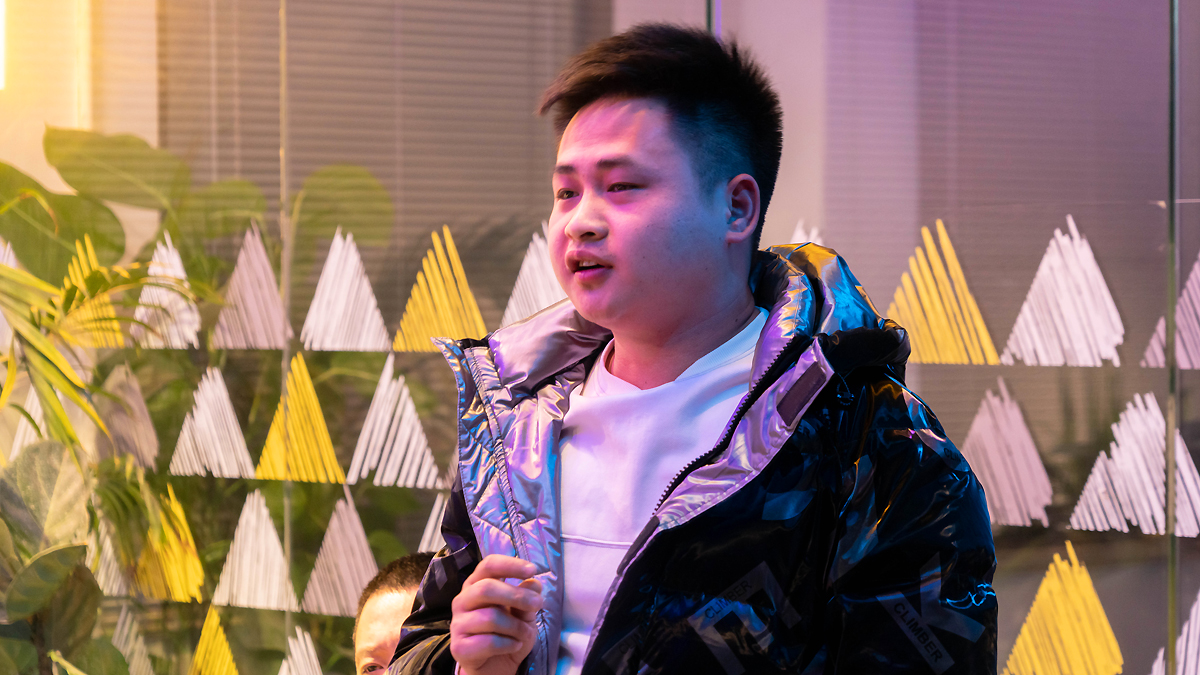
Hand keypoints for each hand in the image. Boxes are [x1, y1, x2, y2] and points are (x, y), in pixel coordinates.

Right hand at [450, 555, 543, 674]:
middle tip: (538, 604)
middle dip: (517, 595)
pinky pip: (489, 642)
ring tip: (525, 634)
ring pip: (490, 617)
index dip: (510, 565)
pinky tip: (514, 645)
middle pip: (486, 588)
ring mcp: (457, 624)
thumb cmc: (508, 633)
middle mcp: (462, 600)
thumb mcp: (524, 614)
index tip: (532, 569)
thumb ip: (527, 598)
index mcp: (477, 585)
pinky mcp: (458, 647)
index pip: (489, 565)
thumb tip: (534, 584)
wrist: (495, 666)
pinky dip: (509, 644)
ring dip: (516, 627)